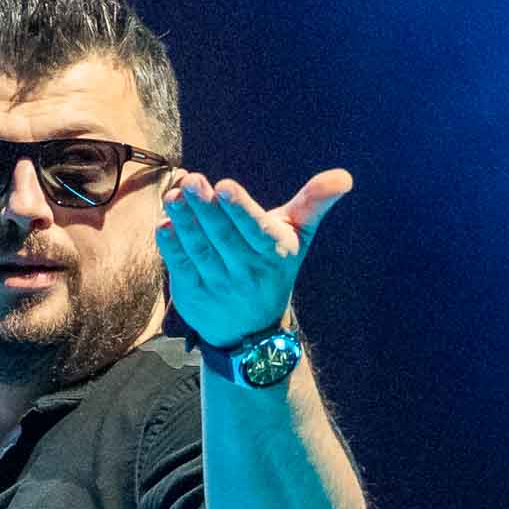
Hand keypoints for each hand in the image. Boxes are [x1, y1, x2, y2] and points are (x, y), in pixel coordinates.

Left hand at [159, 168, 350, 350]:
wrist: (254, 331)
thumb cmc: (274, 266)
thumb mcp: (299, 237)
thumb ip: (315, 203)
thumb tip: (344, 176)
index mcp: (275, 253)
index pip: (256, 229)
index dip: (240, 208)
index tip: (225, 186)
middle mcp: (248, 271)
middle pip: (223, 235)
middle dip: (206, 207)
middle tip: (192, 180)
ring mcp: (219, 283)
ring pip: (200, 248)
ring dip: (185, 221)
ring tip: (175, 196)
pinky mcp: (194, 293)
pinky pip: (181, 266)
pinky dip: (171, 246)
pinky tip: (164, 224)